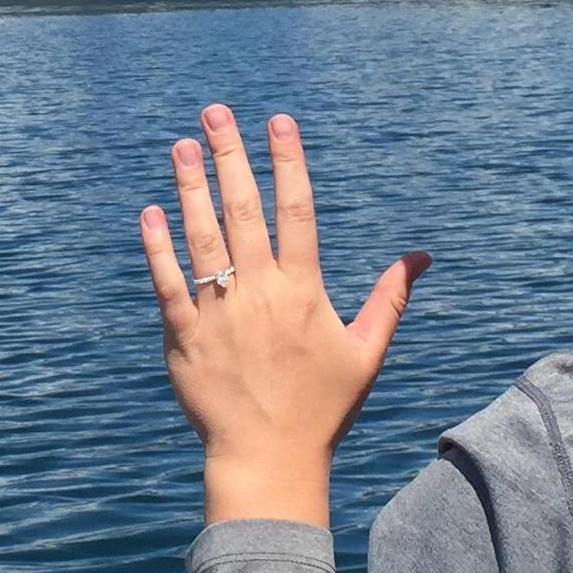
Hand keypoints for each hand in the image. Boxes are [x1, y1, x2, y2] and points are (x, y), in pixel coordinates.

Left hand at [138, 104, 430, 526]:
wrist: (270, 459)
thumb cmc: (322, 407)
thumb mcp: (366, 352)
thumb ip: (389, 298)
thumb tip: (421, 257)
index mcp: (303, 291)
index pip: (295, 210)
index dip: (287, 162)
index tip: (278, 122)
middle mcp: (260, 293)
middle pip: (243, 209)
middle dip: (229, 156)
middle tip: (215, 113)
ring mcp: (219, 313)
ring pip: (202, 237)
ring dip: (190, 188)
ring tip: (181, 147)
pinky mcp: (185, 336)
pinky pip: (168, 283)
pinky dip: (158, 247)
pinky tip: (150, 212)